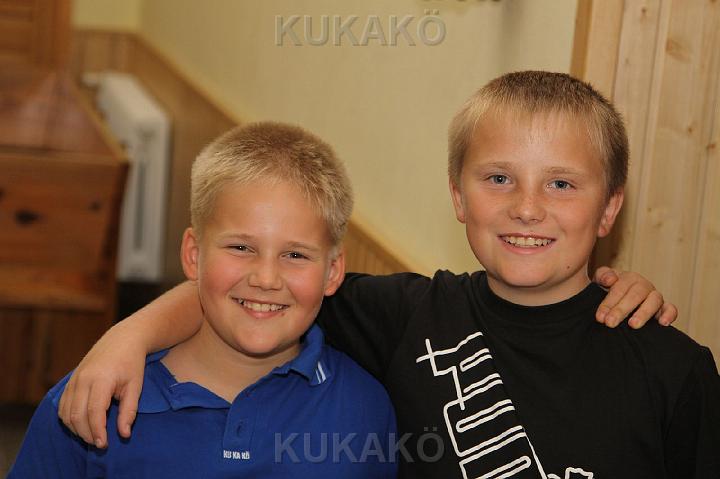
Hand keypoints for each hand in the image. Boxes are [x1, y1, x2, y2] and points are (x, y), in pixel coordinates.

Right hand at [58, 322, 145, 448]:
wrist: (122, 339)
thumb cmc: (132, 363)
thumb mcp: (136, 386)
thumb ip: (129, 411)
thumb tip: (124, 435)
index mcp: (101, 379)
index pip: (94, 412)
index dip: (97, 431)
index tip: (104, 444)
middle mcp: (83, 379)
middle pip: (76, 415)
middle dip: (86, 434)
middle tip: (100, 443)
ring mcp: (74, 379)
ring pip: (66, 413)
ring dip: (76, 429)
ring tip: (93, 435)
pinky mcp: (70, 381)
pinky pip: (62, 405)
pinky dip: (69, 419)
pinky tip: (82, 425)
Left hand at [593, 266, 677, 328]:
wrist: (614, 301)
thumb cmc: (606, 290)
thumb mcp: (600, 281)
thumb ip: (602, 275)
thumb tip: (610, 279)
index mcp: (628, 278)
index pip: (618, 289)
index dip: (608, 303)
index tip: (600, 317)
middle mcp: (643, 285)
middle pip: (635, 295)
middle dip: (621, 310)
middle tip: (610, 323)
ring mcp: (654, 296)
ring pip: (654, 301)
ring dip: (644, 313)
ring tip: (633, 325)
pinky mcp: (663, 308)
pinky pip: (670, 309)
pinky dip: (669, 314)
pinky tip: (663, 323)